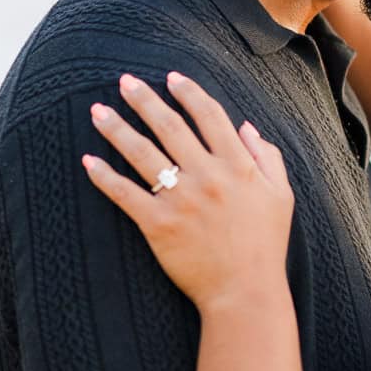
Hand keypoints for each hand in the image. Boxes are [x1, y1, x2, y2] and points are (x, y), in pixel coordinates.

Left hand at [82, 71, 293, 310]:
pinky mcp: (159, 225)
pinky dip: (105, 177)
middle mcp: (208, 176)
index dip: (189, 93)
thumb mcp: (282, 196)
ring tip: (97, 111)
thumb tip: (247, 127)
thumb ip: (268, 157)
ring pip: (143, 154)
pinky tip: (88, 161)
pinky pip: (126, 195)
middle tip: (124, 81)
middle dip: (145, 100)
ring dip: (117, 129)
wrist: (246, 292)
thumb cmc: (266, 246)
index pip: (210, 116)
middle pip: (170, 127)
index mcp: (238, 166)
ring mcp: (182, 200)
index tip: (172, 78)